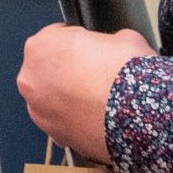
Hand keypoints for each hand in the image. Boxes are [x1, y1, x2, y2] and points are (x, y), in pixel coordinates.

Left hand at [15, 24, 152, 163]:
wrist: (140, 113)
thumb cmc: (127, 73)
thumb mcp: (121, 38)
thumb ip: (104, 40)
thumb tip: (113, 46)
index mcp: (40, 46)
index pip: (54, 37)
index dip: (76, 42)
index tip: (89, 49)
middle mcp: (32, 78)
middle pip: (48, 69)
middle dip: (68, 71)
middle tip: (94, 75)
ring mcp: (39, 109)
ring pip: (51, 98)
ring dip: (68, 97)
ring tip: (97, 98)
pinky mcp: (54, 134)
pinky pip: (62, 122)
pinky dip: (75, 119)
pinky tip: (96, 116)